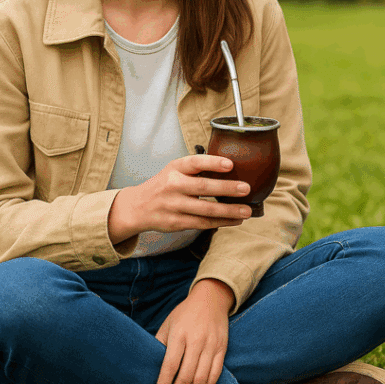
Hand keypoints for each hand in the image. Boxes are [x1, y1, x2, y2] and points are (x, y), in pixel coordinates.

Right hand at [108, 153, 251, 244]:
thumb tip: (234, 169)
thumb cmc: (165, 185)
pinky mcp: (176, 223)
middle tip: (246, 188)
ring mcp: (173, 205)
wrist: (137, 207)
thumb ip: (197, 169)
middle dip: (226, 188)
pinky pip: (202, 223)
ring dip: (228, 211)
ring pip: (205, 210)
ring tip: (247, 211)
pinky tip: (235, 220)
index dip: (213, 162)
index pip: (195, 162)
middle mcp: (173, 185)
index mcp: (175, 168)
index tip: (230, 164)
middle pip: (202, 187)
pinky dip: (221, 222)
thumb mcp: (175, 170)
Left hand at [156, 279, 233, 383]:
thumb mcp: (168, 324)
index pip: (170, 365)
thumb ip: (160, 343)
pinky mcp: (222, 347)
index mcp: (179, 334)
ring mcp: (211, 345)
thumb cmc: (185, 312)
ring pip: (202, 377)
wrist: (211, 297)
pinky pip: (216, 372)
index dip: (164, 382)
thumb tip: (151, 364)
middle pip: (187, 375)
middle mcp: (196, 340)